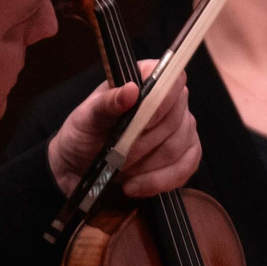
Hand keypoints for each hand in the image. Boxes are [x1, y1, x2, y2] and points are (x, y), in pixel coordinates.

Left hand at [45, 60, 199, 198]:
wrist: (79, 169)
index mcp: (148, 81)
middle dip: (142, 142)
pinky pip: (185, 168)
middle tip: (115, 152)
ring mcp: (183, 129)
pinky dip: (157, 181)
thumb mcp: (85, 118)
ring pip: (177, 147)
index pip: (173, 80)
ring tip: (119, 170)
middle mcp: (171, 102)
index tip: (134, 122)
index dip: (158, 102)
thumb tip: (131, 89)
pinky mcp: (187, 156)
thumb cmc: (83, 136)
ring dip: (145, 165)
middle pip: (175, 119)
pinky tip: (134, 185)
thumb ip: (107, 103)